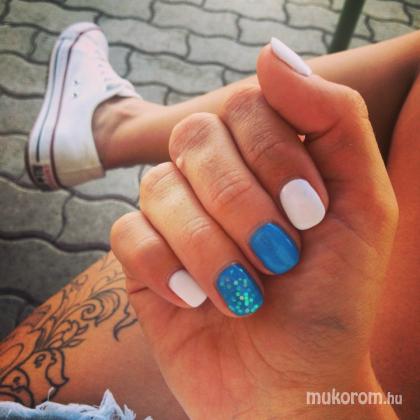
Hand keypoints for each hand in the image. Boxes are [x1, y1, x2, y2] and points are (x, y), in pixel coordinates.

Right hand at [111, 44, 397, 418]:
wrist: (291, 383)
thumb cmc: (332, 299)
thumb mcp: (363, 205)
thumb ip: (334, 120)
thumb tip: (267, 53)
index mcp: (262, 156)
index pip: (247, 103)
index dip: (275, 154)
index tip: (310, 212)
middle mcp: (213, 177)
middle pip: (196, 138)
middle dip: (242, 204)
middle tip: (278, 258)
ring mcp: (172, 215)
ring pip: (159, 187)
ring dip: (211, 247)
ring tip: (244, 292)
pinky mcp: (141, 255)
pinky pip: (128, 234)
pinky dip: (168, 270)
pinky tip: (198, 302)